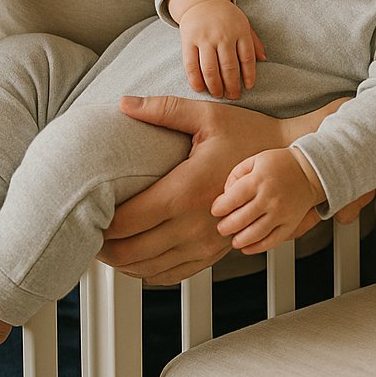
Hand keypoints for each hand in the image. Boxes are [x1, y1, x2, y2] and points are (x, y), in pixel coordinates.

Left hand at [100, 96, 288, 282]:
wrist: (288, 164)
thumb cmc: (247, 134)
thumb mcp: (206, 116)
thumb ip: (163, 110)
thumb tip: (124, 103)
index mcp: (187, 189)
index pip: (130, 220)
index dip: (102, 224)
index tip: (87, 215)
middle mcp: (196, 223)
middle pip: (134, 250)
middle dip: (105, 248)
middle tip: (88, 235)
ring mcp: (208, 242)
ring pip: (151, 267)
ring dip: (123, 264)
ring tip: (106, 249)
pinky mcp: (216, 251)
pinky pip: (174, 273)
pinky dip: (149, 272)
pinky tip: (136, 260)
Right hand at [179, 0, 264, 99]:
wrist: (201, 1)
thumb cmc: (226, 17)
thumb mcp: (244, 24)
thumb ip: (254, 41)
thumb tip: (264, 59)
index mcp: (239, 30)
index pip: (247, 57)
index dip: (249, 75)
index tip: (249, 87)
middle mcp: (223, 34)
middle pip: (229, 66)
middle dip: (232, 85)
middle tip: (233, 96)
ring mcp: (204, 37)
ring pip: (210, 68)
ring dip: (215, 86)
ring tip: (218, 95)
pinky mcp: (188, 40)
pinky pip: (191, 65)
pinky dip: (195, 80)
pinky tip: (200, 88)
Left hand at [212, 148, 324, 254]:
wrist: (310, 171)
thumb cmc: (280, 165)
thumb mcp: (255, 160)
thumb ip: (235, 175)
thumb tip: (225, 197)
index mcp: (259, 180)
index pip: (232, 200)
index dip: (219, 208)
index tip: (217, 210)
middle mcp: (270, 198)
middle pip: (240, 220)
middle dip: (225, 227)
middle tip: (222, 227)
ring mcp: (281, 213)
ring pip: (254, 235)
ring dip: (239, 241)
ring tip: (234, 239)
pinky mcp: (290, 224)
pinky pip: (271, 242)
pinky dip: (256, 248)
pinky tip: (247, 247)